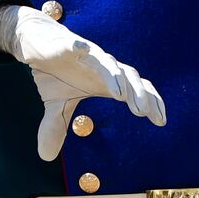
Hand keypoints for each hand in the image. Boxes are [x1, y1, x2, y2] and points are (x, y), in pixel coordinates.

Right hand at [0, 5, 165, 160]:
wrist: (37, 41)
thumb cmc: (54, 70)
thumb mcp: (55, 103)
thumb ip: (56, 127)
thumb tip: (47, 157)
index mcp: (106, 80)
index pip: (135, 90)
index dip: (150, 102)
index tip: (161, 122)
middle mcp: (103, 65)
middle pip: (128, 76)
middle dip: (137, 93)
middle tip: (144, 112)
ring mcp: (87, 53)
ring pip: (107, 62)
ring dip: (115, 77)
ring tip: (120, 94)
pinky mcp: (68, 44)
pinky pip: (77, 45)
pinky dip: (80, 47)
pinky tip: (82, 50)